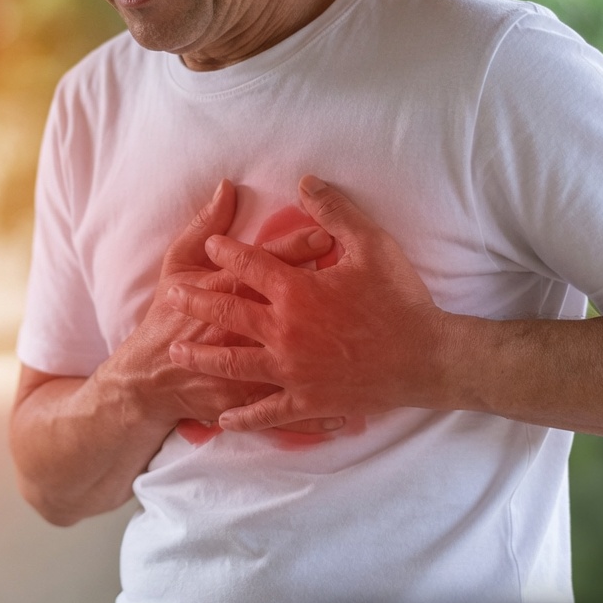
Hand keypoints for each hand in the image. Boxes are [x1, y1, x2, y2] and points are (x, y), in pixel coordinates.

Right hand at [99, 179, 338, 439]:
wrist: (146, 378)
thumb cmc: (164, 318)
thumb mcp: (177, 265)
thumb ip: (203, 226)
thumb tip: (227, 186)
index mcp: (224, 292)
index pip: (267, 263)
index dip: (297, 248)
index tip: (327, 235)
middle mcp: (241, 331)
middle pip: (287, 303)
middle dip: (320, 289)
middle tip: (352, 275)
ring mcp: (248, 370)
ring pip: (297, 358)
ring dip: (328, 350)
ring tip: (360, 340)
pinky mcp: (249, 402)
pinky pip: (292, 411)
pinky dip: (321, 416)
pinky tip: (352, 414)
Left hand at [166, 175, 447, 431]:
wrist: (429, 358)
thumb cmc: (401, 299)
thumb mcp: (372, 244)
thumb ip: (334, 211)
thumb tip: (305, 182)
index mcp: (296, 291)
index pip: (250, 266)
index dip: (227, 253)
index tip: (211, 247)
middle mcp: (284, 330)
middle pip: (228, 313)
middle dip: (197, 303)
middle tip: (173, 298)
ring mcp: (292, 369)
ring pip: (234, 363)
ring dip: (203, 358)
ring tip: (177, 353)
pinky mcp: (307, 400)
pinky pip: (268, 411)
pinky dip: (244, 416)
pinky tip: (224, 419)